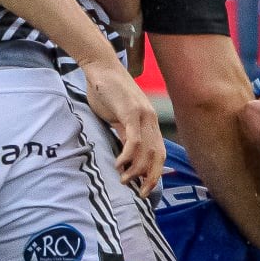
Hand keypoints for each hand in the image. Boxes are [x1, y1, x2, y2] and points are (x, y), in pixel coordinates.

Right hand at [80, 57, 162, 193]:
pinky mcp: (130, 112)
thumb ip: (123, 131)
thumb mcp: (117, 115)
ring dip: (136, 170)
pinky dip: (128, 155)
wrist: (101, 66)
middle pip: (157, 155)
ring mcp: (142, 115)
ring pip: (146, 151)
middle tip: (142, 194)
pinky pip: (133, 139)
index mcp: (149, 121)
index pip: (158, 152)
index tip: (146, 187)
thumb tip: (125, 151)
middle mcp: (150, 119)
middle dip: (151, 178)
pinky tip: (119, 164)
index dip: (155, 172)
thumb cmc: (106, 90)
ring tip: (124, 181)